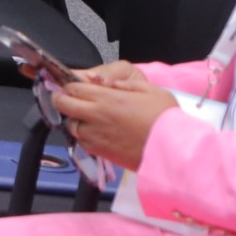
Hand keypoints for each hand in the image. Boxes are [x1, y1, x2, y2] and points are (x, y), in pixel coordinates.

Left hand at [53, 65, 174, 171]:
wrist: (173, 150)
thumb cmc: (165, 118)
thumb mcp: (149, 90)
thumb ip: (124, 84)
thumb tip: (108, 83)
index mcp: (107, 97)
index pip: (73, 88)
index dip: (69, 86)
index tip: (71, 86)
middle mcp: (96, 115)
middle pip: (63, 104)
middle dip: (61, 99)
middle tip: (67, 99)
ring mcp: (96, 135)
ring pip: (70, 125)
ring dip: (73, 119)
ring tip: (85, 118)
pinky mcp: (100, 152)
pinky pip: (81, 141)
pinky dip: (83, 136)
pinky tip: (94, 133)